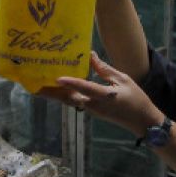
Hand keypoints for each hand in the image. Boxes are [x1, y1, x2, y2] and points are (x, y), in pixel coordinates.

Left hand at [38, 52, 164, 137]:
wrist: (141, 121)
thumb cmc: (135, 98)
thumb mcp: (122, 79)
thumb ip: (104, 69)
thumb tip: (89, 55)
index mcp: (104, 96)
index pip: (85, 88)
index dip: (71, 82)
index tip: (57, 78)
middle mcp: (93, 105)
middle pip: (68, 98)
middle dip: (51, 93)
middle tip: (34, 84)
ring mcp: (91, 110)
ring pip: (69, 101)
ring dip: (55, 94)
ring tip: (40, 84)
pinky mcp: (92, 111)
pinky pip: (75, 102)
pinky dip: (64, 95)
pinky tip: (58, 87)